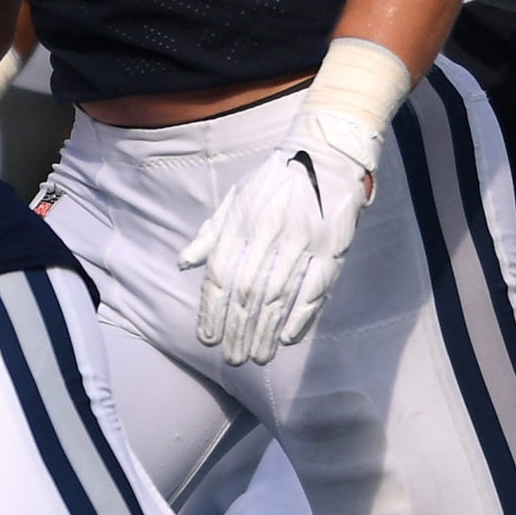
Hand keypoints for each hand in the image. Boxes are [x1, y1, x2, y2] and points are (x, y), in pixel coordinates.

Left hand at [178, 104, 381, 365]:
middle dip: (237, 330)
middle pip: (248, 292)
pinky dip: (301, 316)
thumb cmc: (274, 182)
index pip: (221, 274)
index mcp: (242, 222)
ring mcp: (302, 241)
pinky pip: (314, 288)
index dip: (212, 309)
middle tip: (231, 358)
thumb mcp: (235, 199)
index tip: (206, 337)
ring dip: (266, 331)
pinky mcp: (332, 248)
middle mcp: (269, 234)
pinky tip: (287, 338)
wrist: (324, 156)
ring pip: (279, 295)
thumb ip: (210, 234)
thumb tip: (183, 263)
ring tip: (256, 357)